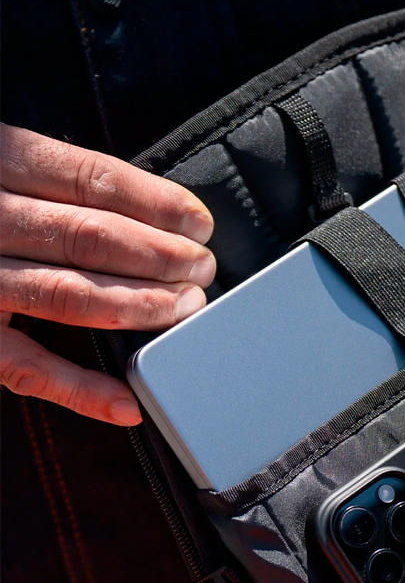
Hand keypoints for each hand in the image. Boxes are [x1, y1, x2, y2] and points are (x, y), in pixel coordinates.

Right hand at [0, 124, 215, 424]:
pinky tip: (126, 403)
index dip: (154, 202)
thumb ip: (42, 180)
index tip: (198, 222)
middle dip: (158, 256)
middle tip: (202, 270)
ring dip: (137, 304)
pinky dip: (79, 390)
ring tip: (184, 308)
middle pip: (87, 235)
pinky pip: (24, 368)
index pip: (87, 178)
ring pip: (67, 292)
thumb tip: (139, 209)